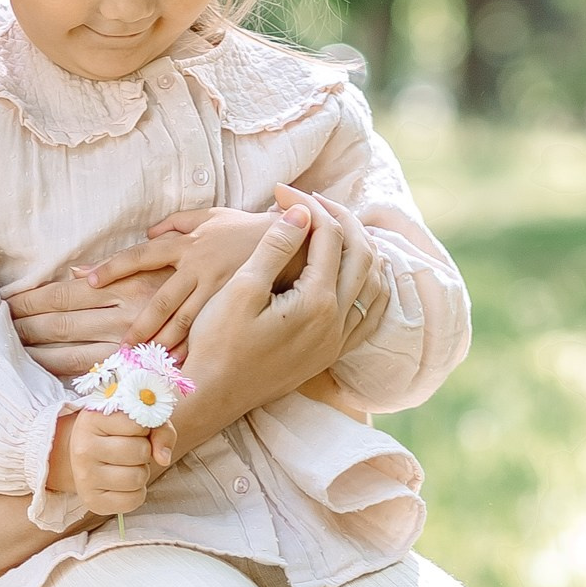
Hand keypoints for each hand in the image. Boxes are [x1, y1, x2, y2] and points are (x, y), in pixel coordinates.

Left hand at [8, 207, 305, 372]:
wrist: (298, 238)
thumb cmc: (251, 228)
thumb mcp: (214, 215)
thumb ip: (180, 222)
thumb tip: (149, 231)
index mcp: (188, 244)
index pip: (141, 255)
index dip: (112, 268)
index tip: (85, 281)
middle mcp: (198, 268)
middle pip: (159, 301)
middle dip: (138, 328)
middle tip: (118, 350)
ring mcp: (219, 290)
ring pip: (184, 324)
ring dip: (164, 348)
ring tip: (144, 370)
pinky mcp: (239, 306)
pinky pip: (214, 333)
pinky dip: (198, 352)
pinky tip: (184, 372)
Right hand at [46, 407, 169, 516]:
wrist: (88, 455)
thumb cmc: (117, 434)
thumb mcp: (138, 421)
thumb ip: (159, 429)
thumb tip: (163, 458)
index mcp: (92, 418)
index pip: (139, 423)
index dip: (144, 428)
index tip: (131, 429)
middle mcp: (83, 447)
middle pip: (140, 452)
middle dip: (144, 451)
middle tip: (130, 450)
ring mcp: (84, 477)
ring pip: (138, 477)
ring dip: (141, 472)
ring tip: (126, 466)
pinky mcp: (92, 501)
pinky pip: (133, 500)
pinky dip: (136, 493)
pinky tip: (123, 483)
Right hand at [165, 192, 375, 444]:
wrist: (213, 395)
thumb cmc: (218, 343)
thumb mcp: (241, 290)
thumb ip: (275, 248)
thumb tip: (301, 212)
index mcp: (317, 302)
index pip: (328, 236)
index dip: (307, 205)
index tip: (281, 191)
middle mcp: (337, 322)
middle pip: (361, 253)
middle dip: (340, 218)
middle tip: (312, 200)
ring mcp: (337, 341)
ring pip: (372, 283)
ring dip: (358, 248)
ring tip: (332, 227)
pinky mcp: (330, 353)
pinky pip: (367, 311)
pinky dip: (365, 282)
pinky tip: (349, 271)